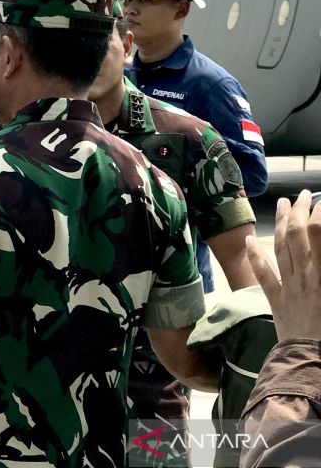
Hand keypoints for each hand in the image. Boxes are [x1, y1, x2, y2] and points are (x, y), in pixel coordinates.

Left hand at [247, 190, 320, 340]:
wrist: (315, 365)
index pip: (320, 233)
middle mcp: (306, 275)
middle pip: (299, 235)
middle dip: (300, 211)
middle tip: (303, 195)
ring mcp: (289, 287)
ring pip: (281, 248)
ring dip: (281, 224)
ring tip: (282, 204)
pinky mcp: (277, 301)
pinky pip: (263, 275)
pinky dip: (255, 256)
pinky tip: (248, 240)